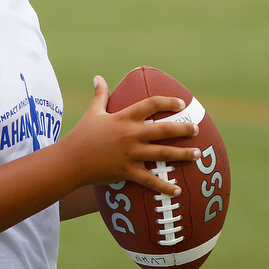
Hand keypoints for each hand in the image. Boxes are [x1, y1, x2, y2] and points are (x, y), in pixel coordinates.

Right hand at [58, 76, 201, 197]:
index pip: (151, 104)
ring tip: (198, 154)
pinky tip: (178, 190)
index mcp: (124, 118)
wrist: (70, 160)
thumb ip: (99, 94)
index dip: (168, 103)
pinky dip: (164, 186)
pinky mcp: (127, 171)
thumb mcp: (92, 112)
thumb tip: (98, 77)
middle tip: (197, 129)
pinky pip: (150, 180)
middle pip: (163, 130)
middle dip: (183, 129)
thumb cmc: (82, 135)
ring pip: (162, 154)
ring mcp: (130, 154)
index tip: (181, 104)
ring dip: (182, 154)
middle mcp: (130, 135)